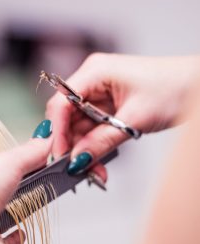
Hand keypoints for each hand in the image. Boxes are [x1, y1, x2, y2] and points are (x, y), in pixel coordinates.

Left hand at [0, 136, 51, 243]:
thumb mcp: (10, 162)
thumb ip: (31, 151)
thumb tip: (47, 138)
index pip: (2, 164)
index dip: (21, 163)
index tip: (41, 163)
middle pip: (0, 189)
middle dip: (17, 188)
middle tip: (38, 186)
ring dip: (15, 210)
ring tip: (29, 207)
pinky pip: (1, 238)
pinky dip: (13, 236)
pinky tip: (20, 233)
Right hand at [46, 54, 199, 178]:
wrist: (198, 87)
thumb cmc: (174, 89)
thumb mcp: (134, 120)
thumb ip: (101, 141)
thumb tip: (76, 159)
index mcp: (95, 72)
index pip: (61, 102)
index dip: (56, 130)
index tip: (59, 154)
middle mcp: (91, 81)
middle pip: (67, 117)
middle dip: (71, 144)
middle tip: (76, 168)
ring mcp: (98, 94)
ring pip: (78, 127)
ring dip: (83, 150)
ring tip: (93, 171)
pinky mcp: (106, 106)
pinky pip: (91, 129)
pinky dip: (93, 147)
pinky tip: (97, 162)